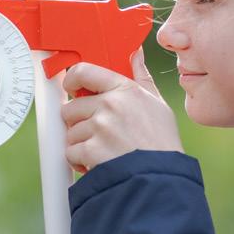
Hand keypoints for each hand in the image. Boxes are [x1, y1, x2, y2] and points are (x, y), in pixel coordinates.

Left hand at [61, 49, 183, 173]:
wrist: (162, 179)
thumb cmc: (162, 144)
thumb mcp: (158, 105)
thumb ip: (142, 78)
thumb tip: (136, 55)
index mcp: (125, 90)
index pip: (84, 71)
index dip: (72, 80)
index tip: (71, 89)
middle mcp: (110, 105)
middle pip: (71, 107)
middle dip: (78, 122)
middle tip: (97, 134)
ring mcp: (99, 128)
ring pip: (70, 132)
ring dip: (81, 144)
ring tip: (103, 152)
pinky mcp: (91, 150)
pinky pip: (71, 153)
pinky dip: (80, 162)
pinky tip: (98, 163)